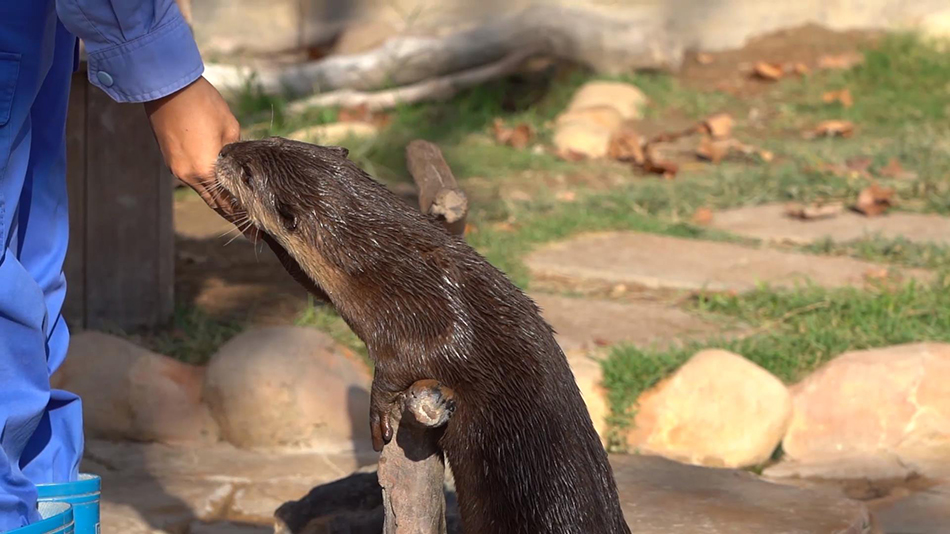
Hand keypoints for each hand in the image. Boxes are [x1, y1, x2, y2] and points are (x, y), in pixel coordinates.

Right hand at [145, 77, 255, 238]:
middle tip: (251, 229)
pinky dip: (207, 185)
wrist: (165, 85)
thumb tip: (242, 165)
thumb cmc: (202, 103)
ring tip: (238, 210)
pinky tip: (219, 186)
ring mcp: (176, 168)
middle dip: (232, 216)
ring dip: (219, 200)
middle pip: (214, 203)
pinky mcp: (170, 159)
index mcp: (205, 171)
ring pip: (203, 191)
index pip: (227, 204)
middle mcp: (188, 176)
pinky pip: (193, 178)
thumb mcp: (230, 127)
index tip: (257, 233)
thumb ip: (237, 152)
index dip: (242, 219)